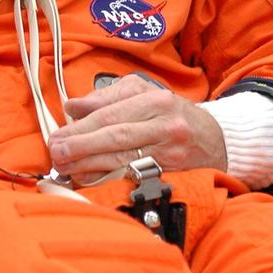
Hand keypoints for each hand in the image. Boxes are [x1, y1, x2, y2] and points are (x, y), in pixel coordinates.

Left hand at [47, 73, 226, 184]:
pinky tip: (88, 179)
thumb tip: (72, 106)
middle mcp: (165, 125)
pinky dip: (107, 179)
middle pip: (116, 137)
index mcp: (156, 100)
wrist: (216, 140)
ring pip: (123, 160)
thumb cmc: (172, 114)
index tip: (58, 134)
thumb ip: (107, 97)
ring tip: (65, 166)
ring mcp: (171, 153)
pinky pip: (133, 177)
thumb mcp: (145, 94)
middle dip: (81, 146)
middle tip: (56, 152)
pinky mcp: (172, 174)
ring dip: (88, 165)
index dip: (81, 126)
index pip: (111, 114)